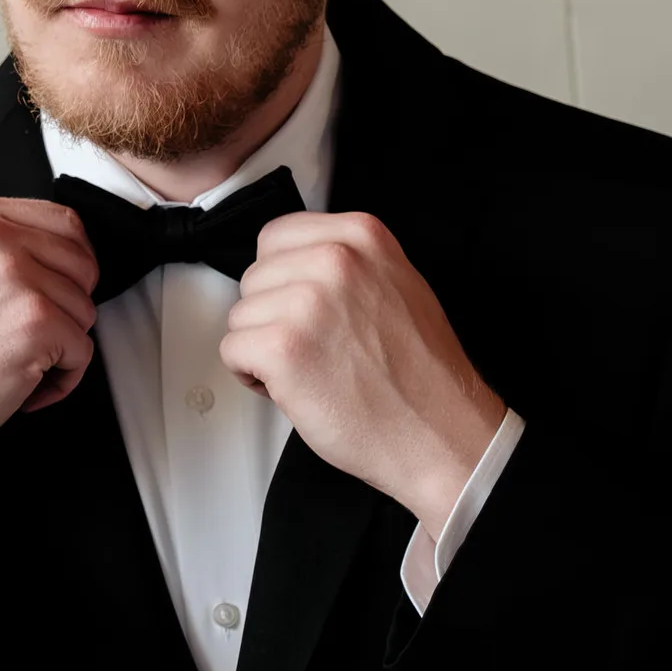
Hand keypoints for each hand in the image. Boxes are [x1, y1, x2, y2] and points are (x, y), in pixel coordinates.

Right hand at [0, 194, 98, 564]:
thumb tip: (48, 254)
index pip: (63, 221)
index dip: (69, 265)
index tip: (56, 290)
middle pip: (82, 263)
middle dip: (68, 305)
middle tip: (27, 334)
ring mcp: (15, 277)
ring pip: (85, 309)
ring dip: (61, 345)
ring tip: (12, 361)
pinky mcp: (35, 323)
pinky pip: (83, 351)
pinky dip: (61, 378)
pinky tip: (19, 384)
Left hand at [220, 211, 504, 528]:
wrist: (440, 434)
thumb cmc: (421, 376)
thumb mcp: (400, 284)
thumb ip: (349, 262)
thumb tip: (297, 262)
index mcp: (361, 236)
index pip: (276, 236)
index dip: (280, 279)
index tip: (297, 302)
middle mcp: (334, 260)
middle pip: (254, 277)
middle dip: (272, 315)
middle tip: (313, 345)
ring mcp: (307, 302)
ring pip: (240, 315)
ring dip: (262, 347)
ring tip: (310, 367)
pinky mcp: (283, 347)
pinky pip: (231, 350)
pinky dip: (252, 375)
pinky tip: (292, 386)